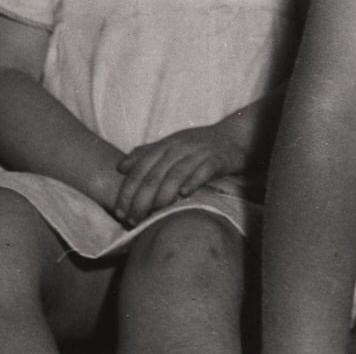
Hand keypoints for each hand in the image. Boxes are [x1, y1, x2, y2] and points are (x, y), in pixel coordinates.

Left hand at [113, 123, 246, 224]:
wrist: (235, 135)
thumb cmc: (199, 144)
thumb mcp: (172, 144)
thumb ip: (147, 154)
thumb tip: (121, 167)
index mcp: (166, 144)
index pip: (140, 168)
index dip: (128, 191)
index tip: (120, 212)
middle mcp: (180, 146)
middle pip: (155, 174)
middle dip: (141, 200)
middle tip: (135, 220)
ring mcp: (200, 152)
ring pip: (176, 174)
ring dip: (163, 196)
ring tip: (154, 214)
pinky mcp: (219, 158)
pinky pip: (204, 170)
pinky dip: (193, 181)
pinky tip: (185, 194)